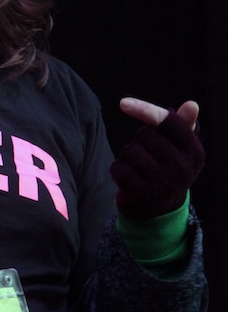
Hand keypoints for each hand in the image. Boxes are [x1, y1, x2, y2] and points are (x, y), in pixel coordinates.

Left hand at [110, 98, 203, 218]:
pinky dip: (117, 169)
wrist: (158, 208)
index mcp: (195, 152)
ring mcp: (164, 183)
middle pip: (146, 134)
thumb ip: (181, 124)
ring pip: (131, 150)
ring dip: (128, 155)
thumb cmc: (166, 166)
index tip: (123, 103)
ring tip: (139, 168)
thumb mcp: (178, 147)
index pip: (168, 121)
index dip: (144, 110)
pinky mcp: (143, 195)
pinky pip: (119, 168)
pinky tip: (129, 178)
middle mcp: (183, 168)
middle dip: (140, 140)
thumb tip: (192, 105)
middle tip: (148, 156)